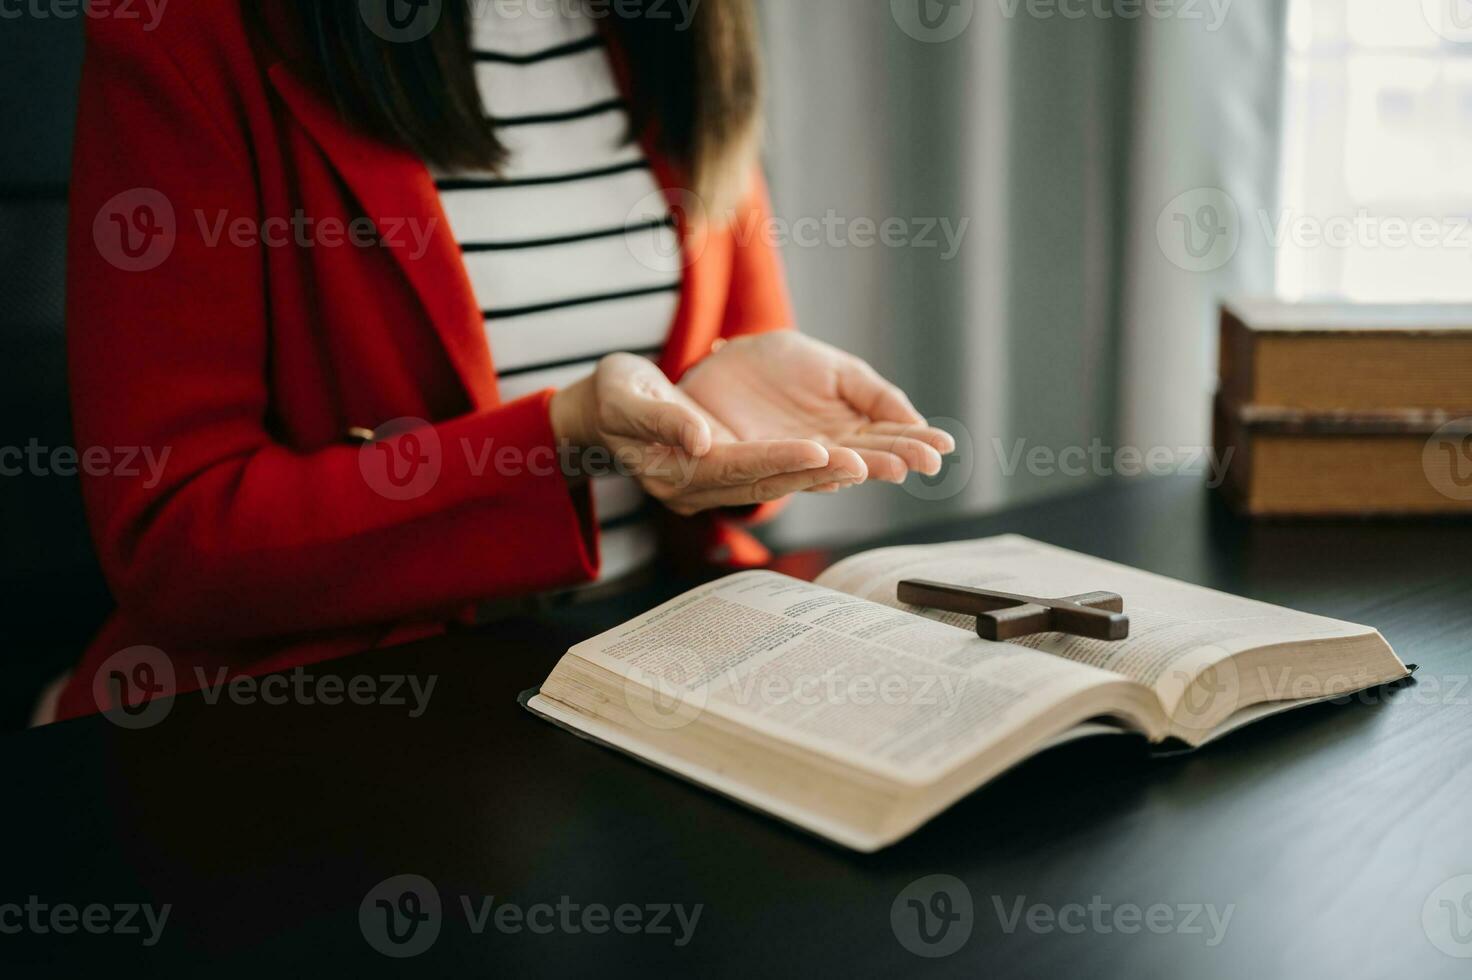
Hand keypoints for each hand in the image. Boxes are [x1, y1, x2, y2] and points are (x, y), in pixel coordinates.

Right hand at [549, 353, 863, 515]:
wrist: (601, 411)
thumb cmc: (610, 396)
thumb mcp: (625, 396)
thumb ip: (661, 419)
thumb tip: (700, 440)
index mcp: (672, 474)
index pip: (735, 468)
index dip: (779, 460)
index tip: (819, 451)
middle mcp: (697, 489)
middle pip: (764, 482)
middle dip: (815, 474)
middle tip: (864, 463)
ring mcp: (712, 486)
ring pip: (775, 482)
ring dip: (820, 476)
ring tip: (867, 465)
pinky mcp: (725, 474)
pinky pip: (773, 474)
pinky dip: (807, 471)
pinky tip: (843, 463)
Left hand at [679, 334, 955, 484]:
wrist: (723, 358)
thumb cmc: (778, 363)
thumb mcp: (834, 369)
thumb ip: (873, 392)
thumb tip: (916, 420)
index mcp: (849, 426)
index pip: (889, 436)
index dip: (916, 440)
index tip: (944, 447)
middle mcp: (827, 449)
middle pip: (868, 456)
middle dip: (896, 457)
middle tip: (925, 463)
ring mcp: (793, 458)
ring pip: (831, 467)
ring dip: (858, 467)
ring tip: (887, 466)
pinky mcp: (756, 461)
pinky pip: (785, 466)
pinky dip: (809, 469)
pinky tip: (835, 471)